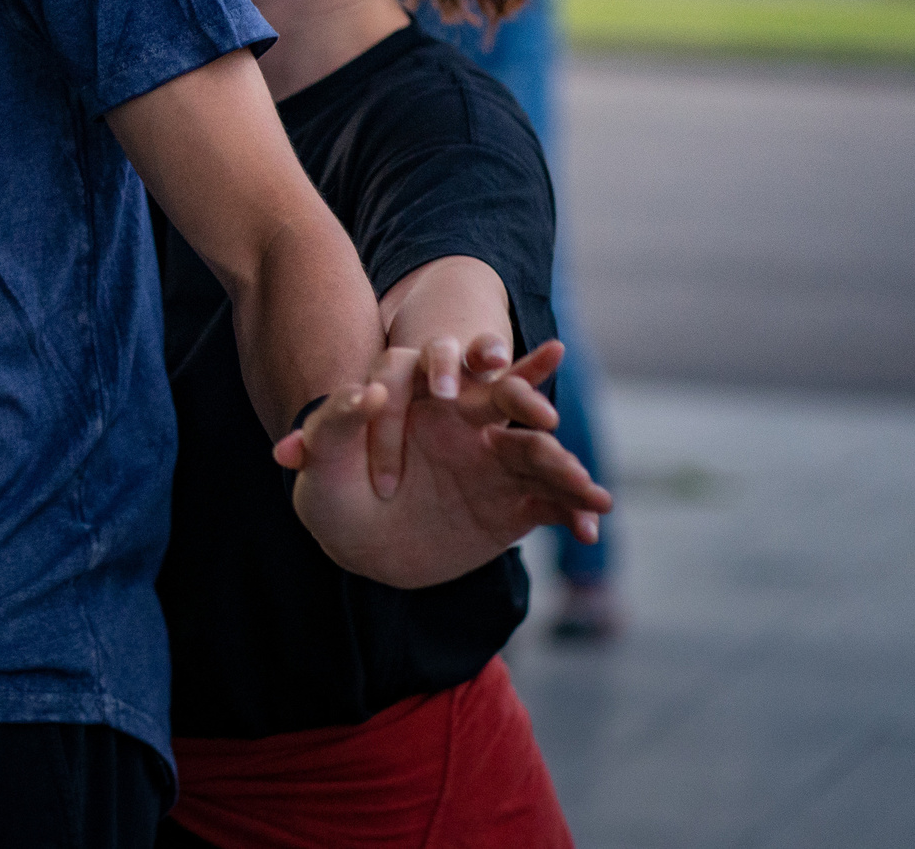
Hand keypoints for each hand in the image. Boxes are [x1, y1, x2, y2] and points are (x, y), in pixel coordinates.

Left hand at [278, 340, 611, 589]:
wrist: (357, 545)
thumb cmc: (333, 489)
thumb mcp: (325, 455)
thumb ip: (337, 420)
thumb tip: (367, 392)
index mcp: (425, 396)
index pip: (444, 369)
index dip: (448, 373)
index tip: (449, 391)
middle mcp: (468, 422)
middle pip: (508, 398)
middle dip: (530, 398)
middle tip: (543, 415)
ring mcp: (495, 463)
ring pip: (539, 454)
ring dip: (565, 468)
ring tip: (589, 488)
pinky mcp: (514, 507)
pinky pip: (552, 505)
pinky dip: (575, 514)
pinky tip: (590, 528)